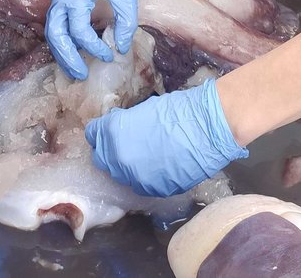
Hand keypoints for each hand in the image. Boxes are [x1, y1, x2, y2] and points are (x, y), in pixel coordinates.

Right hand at [45, 0, 150, 79]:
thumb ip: (125, 24)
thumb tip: (121, 48)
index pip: (79, 31)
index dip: (94, 48)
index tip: (109, 55)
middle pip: (54, 34)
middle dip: (66, 57)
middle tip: (80, 75)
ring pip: (52, 28)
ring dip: (61, 49)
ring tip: (74, 68)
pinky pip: (57, 19)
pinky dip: (63, 36)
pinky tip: (74, 48)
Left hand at [85, 79, 247, 195]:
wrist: (207, 129)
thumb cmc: (178, 111)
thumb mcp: (144, 109)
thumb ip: (124, 122)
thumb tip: (119, 126)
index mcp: (113, 134)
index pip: (93, 135)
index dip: (101, 131)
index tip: (107, 129)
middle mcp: (119, 160)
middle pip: (102, 159)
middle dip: (108, 150)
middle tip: (122, 143)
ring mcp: (136, 179)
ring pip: (120, 175)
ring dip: (126, 165)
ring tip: (142, 155)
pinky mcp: (154, 191)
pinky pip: (141, 184)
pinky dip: (145, 176)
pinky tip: (157, 165)